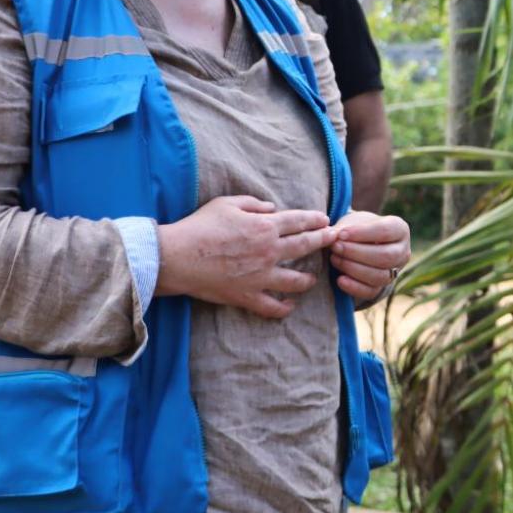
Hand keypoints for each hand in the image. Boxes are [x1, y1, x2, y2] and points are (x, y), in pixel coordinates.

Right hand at [155, 196, 335, 318]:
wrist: (178, 256)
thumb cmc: (200, 226)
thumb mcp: (227, 204)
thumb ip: (254, 204)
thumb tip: (272, 209)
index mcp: (265, 226)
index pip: (299, 222)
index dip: (315, 220)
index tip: (325, 220)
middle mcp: (269, 251)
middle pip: (305, 246)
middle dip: (322, 241)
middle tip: (333, 240)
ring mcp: (261, 276)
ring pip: (296, 281)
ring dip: (308, 279)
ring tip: (313, 278)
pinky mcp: (248, 296)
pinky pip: (273, 306)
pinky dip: (284, 308)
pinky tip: (291, 305)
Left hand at [329, 211, 410, 301]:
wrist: (358, 244)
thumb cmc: (357, 229)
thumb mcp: (352, 222)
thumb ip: (342, 229)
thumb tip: (330, 235)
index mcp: (400, 229)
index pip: (386, 231)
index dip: (362, 233)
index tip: (341, 234)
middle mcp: (402, 252)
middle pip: (385, 256)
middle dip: (356, 253)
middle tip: (335, 247)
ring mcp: (395, 272)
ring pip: (379, 276)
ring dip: (354, 268)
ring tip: (334, 259)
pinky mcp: (382, 288)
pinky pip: (371, 292)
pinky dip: (354, 287)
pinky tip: (340, 279)